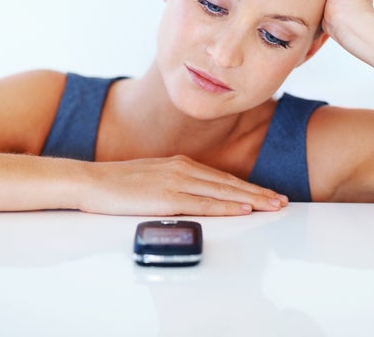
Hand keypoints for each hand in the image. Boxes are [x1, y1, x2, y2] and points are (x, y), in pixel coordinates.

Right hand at [77, 155, 288, 215]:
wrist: (92, 181)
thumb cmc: (119, 183)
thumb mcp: (154, 177)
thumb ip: (176, 183)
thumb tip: (195, 196)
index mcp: (181, 164)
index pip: (223, 178)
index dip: (248, 186)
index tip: (267, 193)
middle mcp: (183, 169)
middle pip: (229, 183)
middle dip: (258, 193)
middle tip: (281, 200)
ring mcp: (176, 182)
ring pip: (222, 192)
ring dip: (251, 199)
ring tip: (272, 205)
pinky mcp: (166, 198)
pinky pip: (203, 204)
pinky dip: (226, 206)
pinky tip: (242, 209)